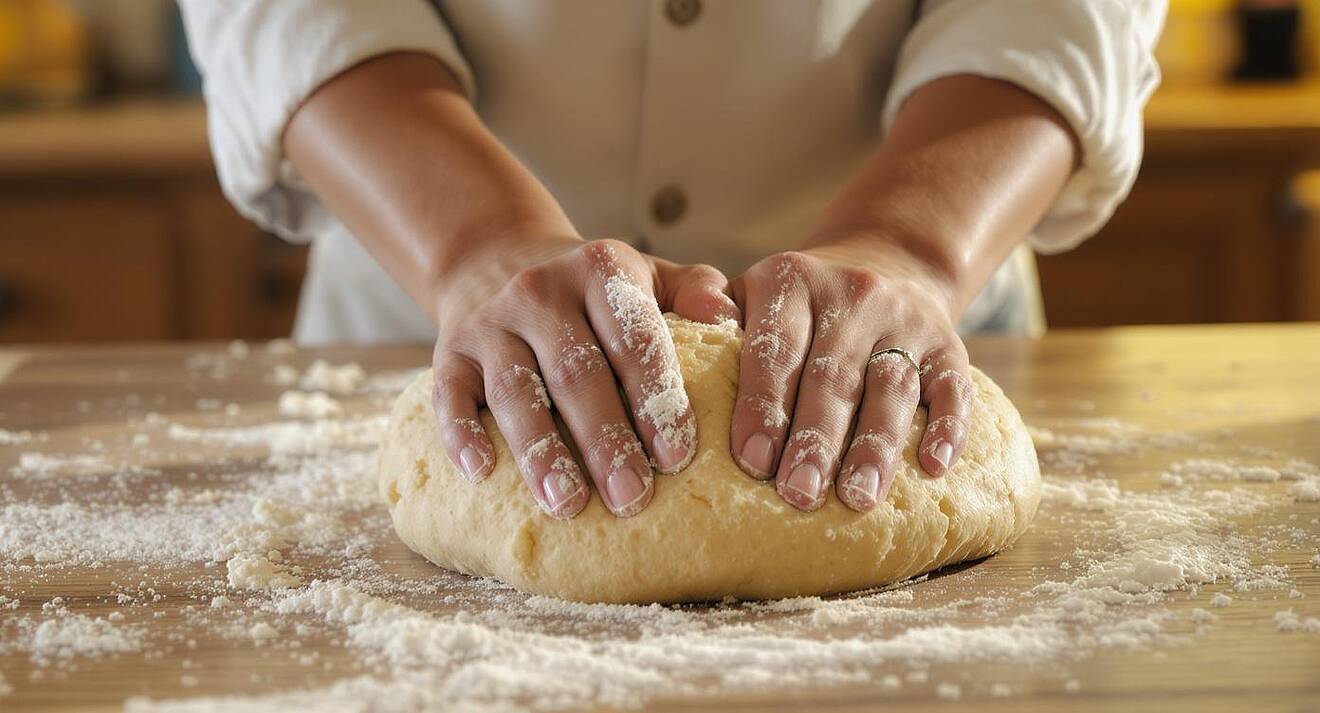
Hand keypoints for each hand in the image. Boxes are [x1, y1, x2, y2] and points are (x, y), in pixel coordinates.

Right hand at [430, 234, 738, 518]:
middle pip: (577, 373)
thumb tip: (727, 315)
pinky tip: (480, 473)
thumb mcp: (647, 277)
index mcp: (600, 270)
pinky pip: (448, 395)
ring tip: (568, 504)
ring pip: (515, 391)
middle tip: (632, 499)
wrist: (496, 261)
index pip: (634, 338)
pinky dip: (461, 433)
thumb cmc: (595, 293)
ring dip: (541, 451)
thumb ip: (695, 290)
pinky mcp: (448, 354)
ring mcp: (489, 323)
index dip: (656, 398)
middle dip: (606, 440)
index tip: (677, 457)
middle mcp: (540, 291)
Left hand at [728, 237, 974, 511]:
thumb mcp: (749, 293)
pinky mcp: (949, 344)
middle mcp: (852, 294)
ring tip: (856, 498)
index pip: (774, 348)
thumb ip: (710, 318)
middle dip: (814, 440)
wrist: (884, 263)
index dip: (763, 405)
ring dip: (874, 446)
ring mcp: (906, 319)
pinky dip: (948, 428)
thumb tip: (671, 366)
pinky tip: (933, 468)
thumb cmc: (794, 307)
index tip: (751, 461)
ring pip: (891, 386)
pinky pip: (955, 387)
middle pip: (833, 375)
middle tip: (796, 495)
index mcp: (790, 281)